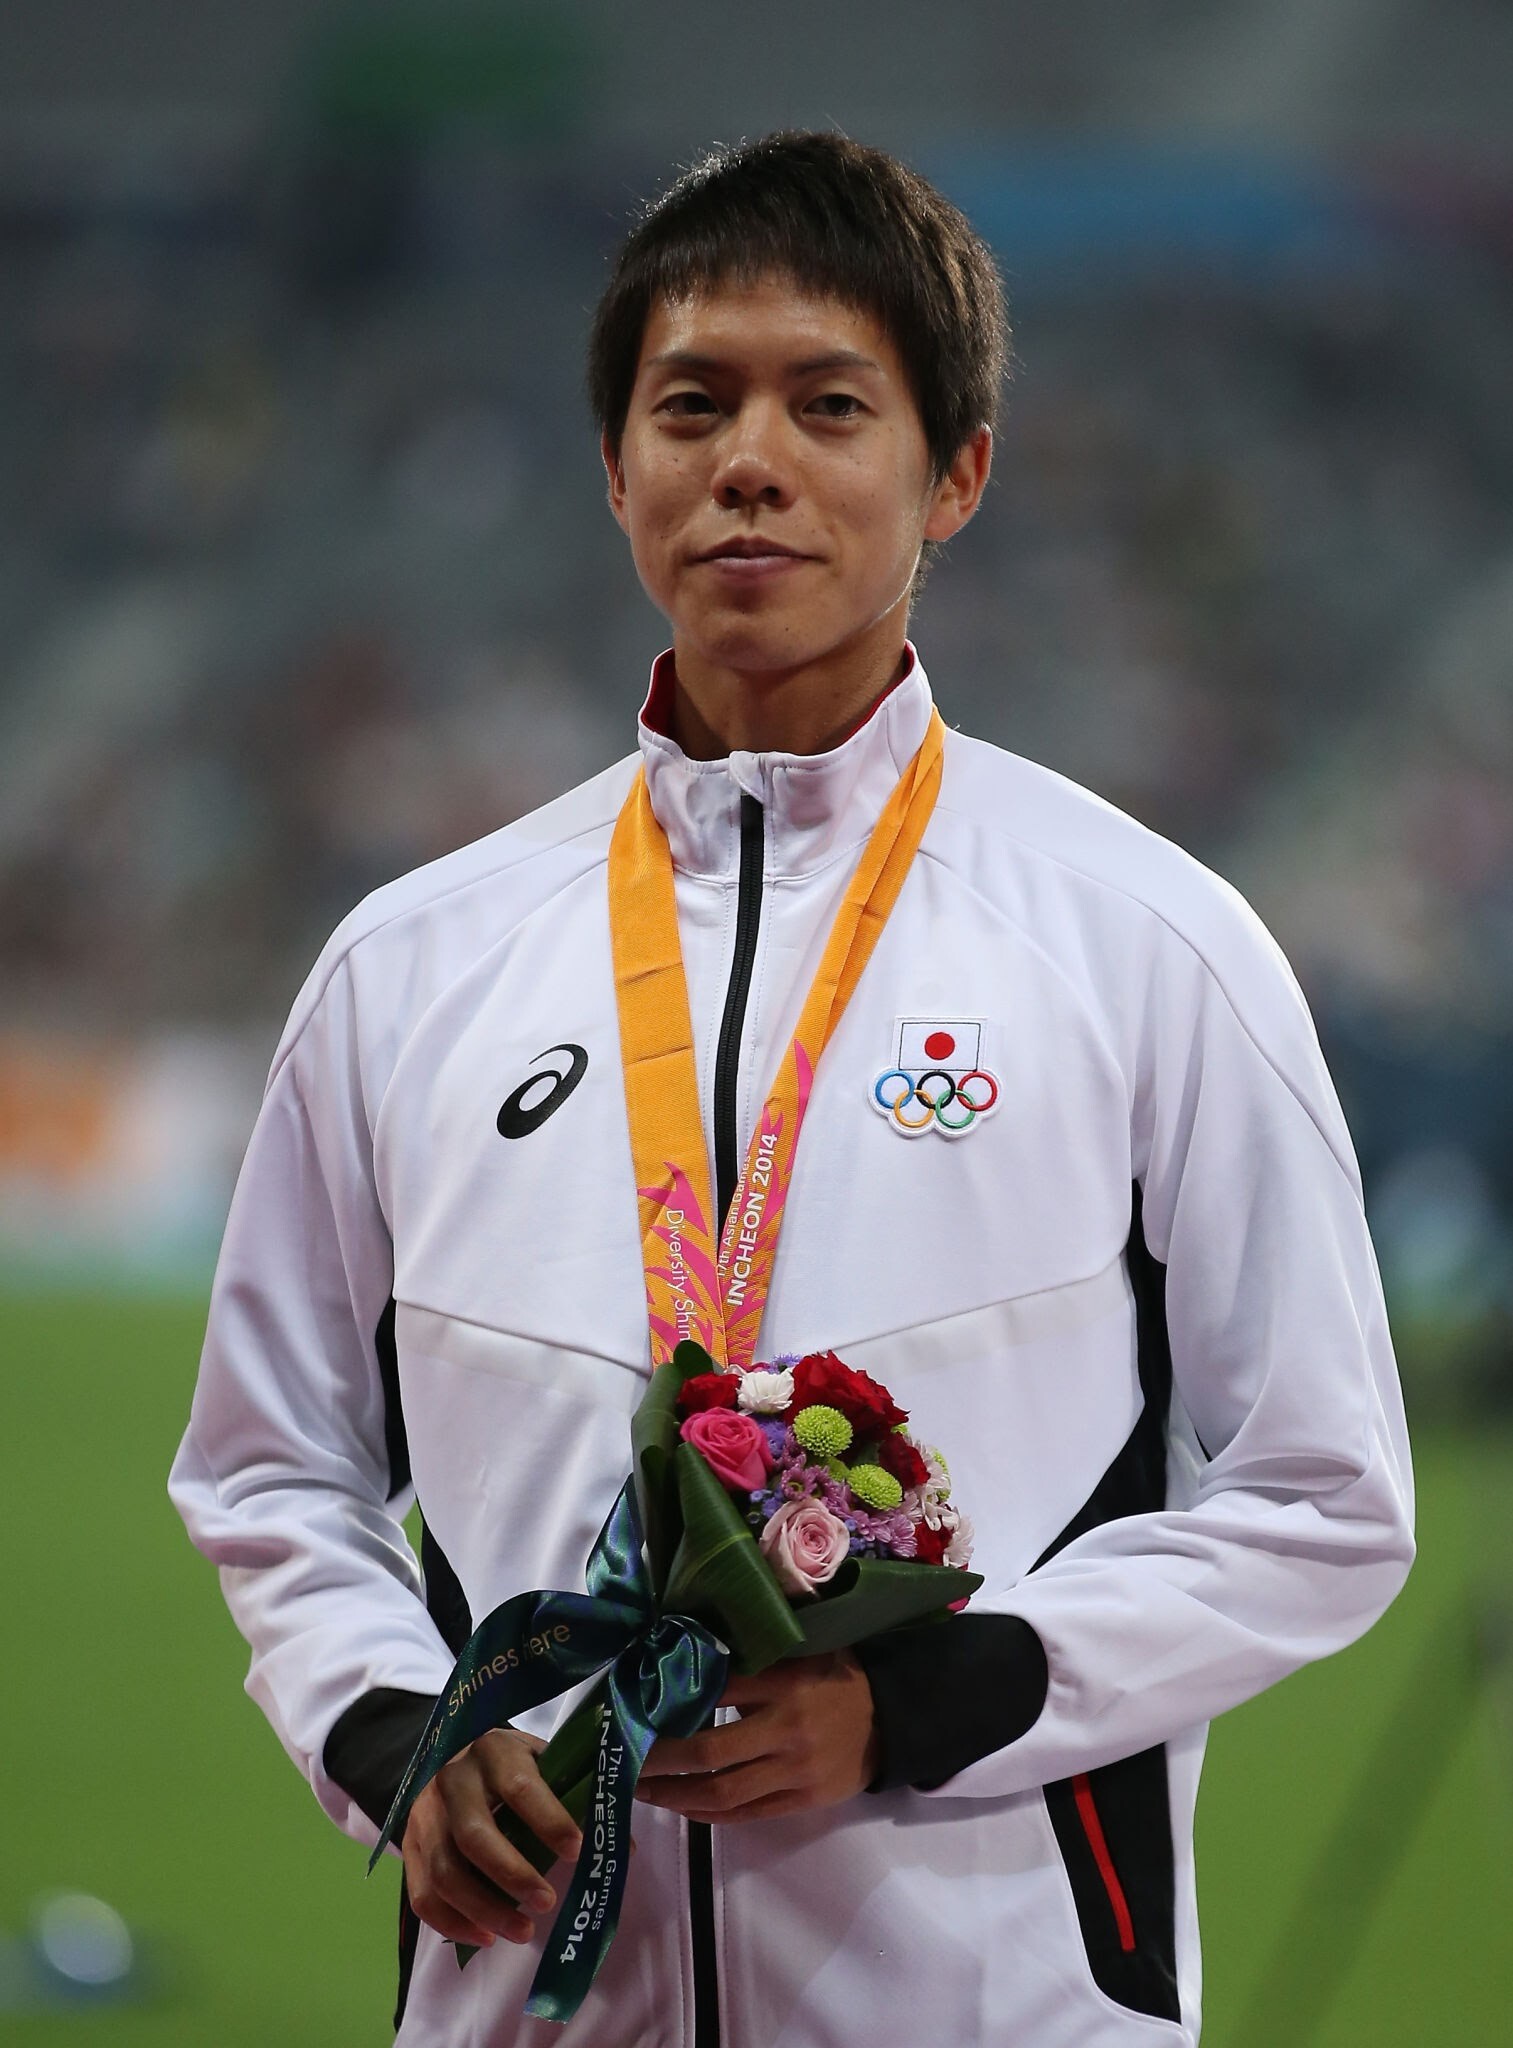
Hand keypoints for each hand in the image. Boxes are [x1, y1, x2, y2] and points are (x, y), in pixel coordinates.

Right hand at [402, 1727, 582, 1949]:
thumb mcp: (544, 1763)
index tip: (576, 1850)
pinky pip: (423, 1894)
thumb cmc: (513, 1764)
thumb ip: (579, 1797)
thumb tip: (621, 1847)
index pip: (519, 1784)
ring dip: (484, 1910)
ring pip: (445, 1872)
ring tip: (524, 1930)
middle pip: (474, 1836)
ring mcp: (425, 1814)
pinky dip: (454, 1923)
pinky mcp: (409, 1845)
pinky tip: (487, 1937)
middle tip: (548, 1902)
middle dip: (513, 1875)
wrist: (455, 1756)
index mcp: (495, 1750)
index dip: (548, 1819)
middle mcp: (453, 1779)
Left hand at [634, 1651, 878, 1823]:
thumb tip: (696, 1644)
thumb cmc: (838, 1675)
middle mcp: (788, 1729)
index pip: (717, 1692)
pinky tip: (682, 1805)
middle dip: (660, 1759)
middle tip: (625, 1756)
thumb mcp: (803, 1647)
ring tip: (641, 1789)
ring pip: (723, 1792)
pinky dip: (709, 1813)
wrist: (892, 1719)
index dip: (673, 1702)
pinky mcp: (803, 1801)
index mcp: (786, 1682)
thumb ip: (757, 1650)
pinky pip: (747, 1814)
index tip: (637, 1704)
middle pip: (710, 1751)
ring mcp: (796, 1771)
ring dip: (675, 1794)